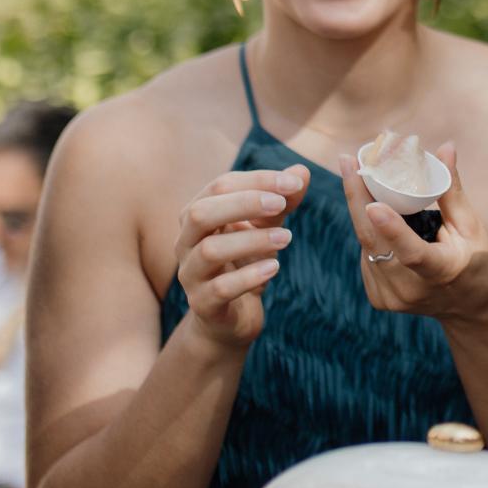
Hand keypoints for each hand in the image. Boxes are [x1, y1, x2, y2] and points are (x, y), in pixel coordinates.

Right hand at [171, 167, 303, 351]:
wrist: (232, 316)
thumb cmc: (245, 262)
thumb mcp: (267, 227)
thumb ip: (283, 200)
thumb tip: (303, 171)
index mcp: (196, 215)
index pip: (220, 186)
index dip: (257, 180)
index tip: (293, 182)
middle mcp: (185, 242)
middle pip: (200, 213)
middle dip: (243, 203)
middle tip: (281, 204)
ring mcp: (190, 274)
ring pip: (210, 251)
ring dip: (252, 240)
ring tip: (287, 237)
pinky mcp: (203, 304)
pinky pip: (220, 288)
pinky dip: (249, 276)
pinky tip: (274, 267)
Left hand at [345, 145, 487, 324]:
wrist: (471, 310)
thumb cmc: (477, 261)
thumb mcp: (472, 227)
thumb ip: (452, 190)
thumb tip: (446, 147)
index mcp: (442, 271)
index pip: (412, 252)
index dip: (392, 230)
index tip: (374, 205)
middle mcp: (412, 290)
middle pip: (375, 242)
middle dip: (358, 197)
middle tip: (349, 161)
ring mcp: (392, 298)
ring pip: (366, 245)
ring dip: (362, 211)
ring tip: (363, 179)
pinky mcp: (380, 300)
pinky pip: (366, 255)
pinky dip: (369, 232)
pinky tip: (377, 218)